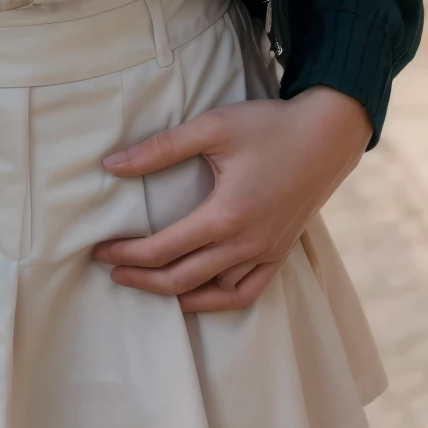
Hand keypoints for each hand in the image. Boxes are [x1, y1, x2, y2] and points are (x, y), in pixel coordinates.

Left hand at [92, 86, 370, 312]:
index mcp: (226, 215)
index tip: (99, 251)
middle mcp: (246, 243)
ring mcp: (266, 252)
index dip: (127, 253)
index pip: (163, 248)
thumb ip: (160, 149)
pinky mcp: (281, 252)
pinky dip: (217, 301)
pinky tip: (195, 296)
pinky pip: (246, 292)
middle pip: (181, 278)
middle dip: (141, 278)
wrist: (328, 135)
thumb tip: (111, 164)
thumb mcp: (212, 127)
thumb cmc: (269, 126)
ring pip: (213, 293)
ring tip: (145, 282)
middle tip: (111, 271)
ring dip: (174, 293)